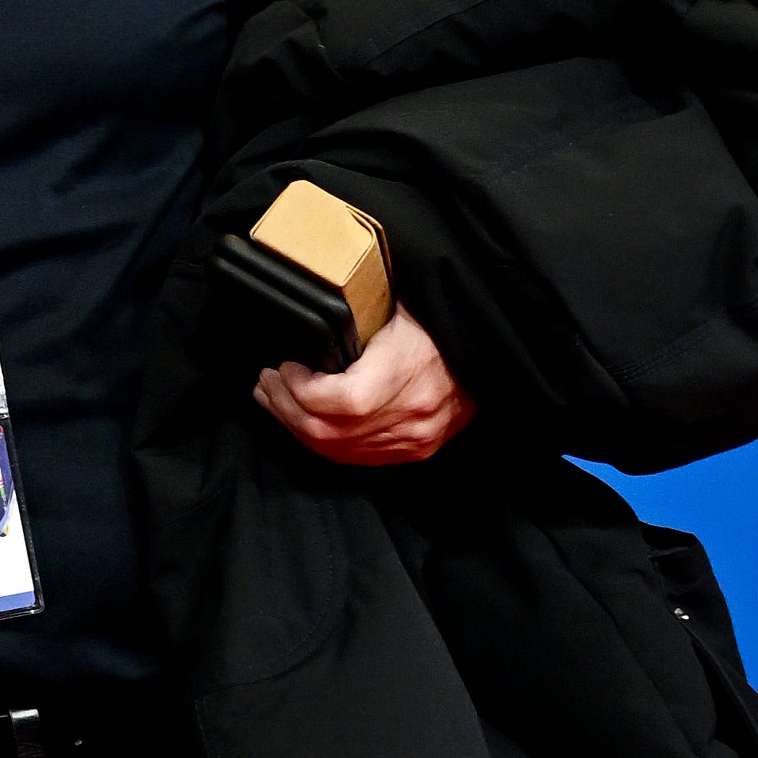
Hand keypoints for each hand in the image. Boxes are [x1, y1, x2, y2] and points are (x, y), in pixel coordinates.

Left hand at [257, 304, 469, 465]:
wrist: (492, 346)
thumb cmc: (441, 316)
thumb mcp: (401, 300)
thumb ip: (357, 312)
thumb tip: (307, 302)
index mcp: (410, 370)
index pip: (343, 402)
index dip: (302, 391)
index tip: (284, 367)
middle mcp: (414, 414)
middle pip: (329, 432)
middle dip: (286, 408)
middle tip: (265, 382)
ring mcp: (415, 439)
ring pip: (337, 450)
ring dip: (296, 425)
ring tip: (274, 398)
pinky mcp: (415, 450)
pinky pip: (356, 457)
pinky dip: (322, 441)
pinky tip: (302, 420)